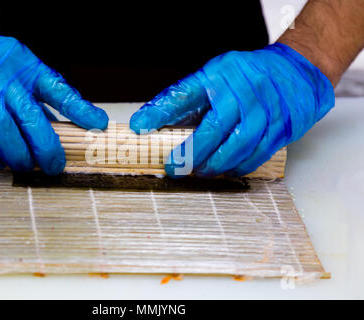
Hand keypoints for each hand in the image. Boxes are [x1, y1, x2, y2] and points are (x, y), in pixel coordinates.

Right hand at [0, 13, 107, 174]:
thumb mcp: (16, 66)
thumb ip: (34, 93)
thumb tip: (55, 126)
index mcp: (27, 69)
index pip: (60, 91)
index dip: (81, 110)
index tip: (98, 124)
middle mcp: (7, 82)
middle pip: (34, 120)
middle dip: (48, 149)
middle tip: (55, 166)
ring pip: (8, 134)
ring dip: (19, 157)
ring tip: (26, 167)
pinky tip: (0, 162)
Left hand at [130, 43, 334, 177]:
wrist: (298, 72)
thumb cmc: (249, 76)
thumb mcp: (213, 77)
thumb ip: (185, 99)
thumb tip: (150, 122)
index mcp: (220, 75)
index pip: (184, 94)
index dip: (160, 112)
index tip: (140, 127)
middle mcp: (243, 92)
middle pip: (213, 129)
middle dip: (190, 154)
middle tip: (175, 168)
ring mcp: (265, 111)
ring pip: (237, 147)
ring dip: (214, 165)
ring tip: (199, 172)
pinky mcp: (281, 128)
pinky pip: (257, 155)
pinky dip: (238, 167)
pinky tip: (226, 170)